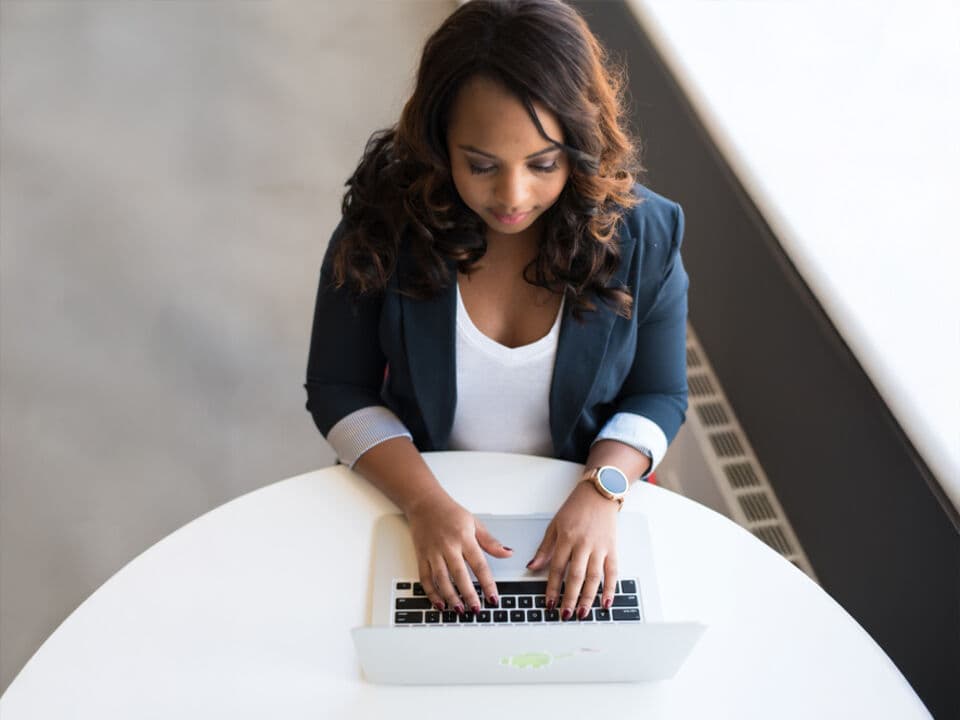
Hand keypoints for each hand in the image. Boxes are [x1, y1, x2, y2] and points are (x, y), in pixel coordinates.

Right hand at [405, 490, 512, 614]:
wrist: (424, 503)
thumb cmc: (450, 513)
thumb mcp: (474, 523)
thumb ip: (490, 541)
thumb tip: (508, 553)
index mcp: (464, 538)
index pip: (479, 564)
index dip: (487, 583)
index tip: (493, 598)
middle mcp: (448, 546)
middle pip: (459, 574)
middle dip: (468, 594)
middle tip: (476, 609)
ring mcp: (433, 552)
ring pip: (441, 579)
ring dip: (450, 596)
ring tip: (459, 609)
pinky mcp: (421, 556)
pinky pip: (425, 578)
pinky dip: (431, 593)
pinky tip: (439, 603)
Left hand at [526, 481, 618, 619]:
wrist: (599, 494)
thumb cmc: (576, 508)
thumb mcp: (554, 525)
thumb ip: (544, 548)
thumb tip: (532, 567)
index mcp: (566, 537)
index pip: (557, 568)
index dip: (553, 588)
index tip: (549, 603)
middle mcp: (583, 543)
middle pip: (576, 576)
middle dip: (570, 598)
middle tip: (566, 614)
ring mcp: (599, 547)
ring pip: (594, 577)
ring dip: (589, 597)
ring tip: (583, 613)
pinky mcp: (612, 548)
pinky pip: (612, 571)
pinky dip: (610, 588)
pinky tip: (606, 602)